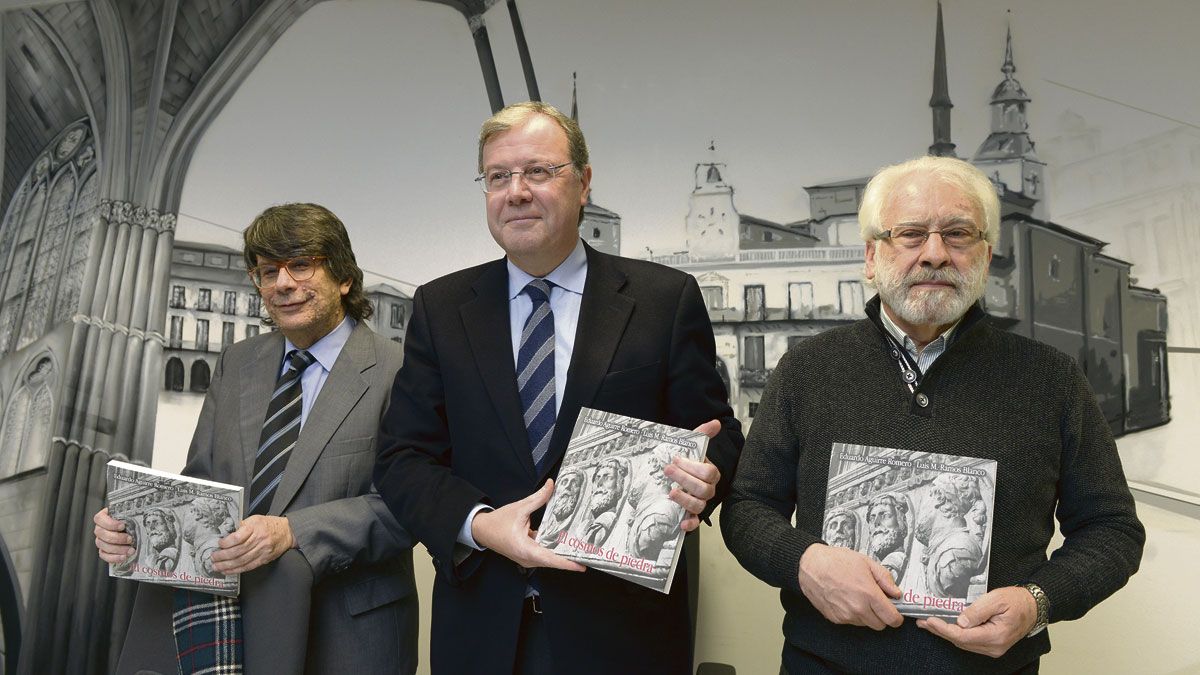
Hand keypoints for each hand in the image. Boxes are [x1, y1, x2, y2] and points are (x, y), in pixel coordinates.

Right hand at [94, 508, 135, 563]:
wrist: (134, 530)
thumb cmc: (132, 519)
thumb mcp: (131, 514)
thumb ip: (131, 514)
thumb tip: (142, 516)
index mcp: (103, 517)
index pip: (99, 519)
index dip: (110, 523)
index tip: (122, 526)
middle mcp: (100, 529)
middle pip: (101, 534)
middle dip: (117, 538)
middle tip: (130, 539)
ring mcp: (100, 540)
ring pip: (103, 545)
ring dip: (117, 549)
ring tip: (131, 550)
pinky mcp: (103, 550)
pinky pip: (104, 555)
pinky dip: (114, 557)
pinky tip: (124, 557)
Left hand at [210, 515, 295, 573]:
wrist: (287, 532)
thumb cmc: (270, 524)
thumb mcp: (255, 519)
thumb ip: (241, 526)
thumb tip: (226, 534)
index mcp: (255, 527)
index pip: (238, 537)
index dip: (226, 542)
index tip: (219, 543)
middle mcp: (259, 539)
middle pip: (238, 551)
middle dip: (223, 556)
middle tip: (213, 557)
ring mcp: (262, 550)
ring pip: (241, 560)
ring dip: (227, 565)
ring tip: (217, 566)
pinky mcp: (264, 559)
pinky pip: (248, 566)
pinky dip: (236, 570)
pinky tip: (228, 570)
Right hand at [472, 479, 585, 571]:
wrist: (482, 530)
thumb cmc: (497, 522)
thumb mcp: (519, 508)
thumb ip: (538, 498)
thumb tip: (551, 486)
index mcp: (525, 549)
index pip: (550, 559)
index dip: (567, 563)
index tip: (581, 565)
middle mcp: (527, 558)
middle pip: (553, 561)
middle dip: (570, 559)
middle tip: (588, 555)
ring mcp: (527, 558)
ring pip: (549, 559)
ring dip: (563, 555)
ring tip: (580, 550)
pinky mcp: (527, 555)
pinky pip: (544, 555)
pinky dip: (554, 550)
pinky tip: (565, 543)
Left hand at [664, 419, 722, 530]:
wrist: (670, 474)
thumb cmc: (683, 461)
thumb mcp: (690, 446)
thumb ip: (702, 434)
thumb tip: (715, 423)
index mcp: (710, 474)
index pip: (709, 472)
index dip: (692, 466)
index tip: (676, 458)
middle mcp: (707, 490)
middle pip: (704, 489)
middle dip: (685, 479)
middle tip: (668, 470)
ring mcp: (700, 503)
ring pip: (699, 506)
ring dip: (685, 500)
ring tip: (671, 492)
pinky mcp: (690, 515)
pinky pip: (695, 523)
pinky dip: (690, 524)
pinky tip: (681, 523)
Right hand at [798, 543, 903, 629]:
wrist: (811, 565)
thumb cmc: (836, 561)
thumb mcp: (866, 562)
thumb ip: (885, 578)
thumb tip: (896, 592)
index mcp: (869, 594)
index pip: (892, 618)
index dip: (896, 616)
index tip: (895, 612)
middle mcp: (858, 608)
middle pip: (880, 625)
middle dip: (882, 616)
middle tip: (876, 602)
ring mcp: (845, 615)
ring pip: (866, 624)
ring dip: (867, 615)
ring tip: (858, 597)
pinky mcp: (835, 618)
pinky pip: (851, 622)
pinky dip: (853, 614)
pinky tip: (847, 599)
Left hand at [917, 586, 1036, 657]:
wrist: (1032, 607)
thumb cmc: (1017, 601)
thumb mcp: (996, 599)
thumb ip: (977, 610)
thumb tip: (961, 621)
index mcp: (996, 636)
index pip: (963, 636)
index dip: (944, 628)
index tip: (930, 620)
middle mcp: (994, 646)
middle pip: (960, 641)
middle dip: (940, 631)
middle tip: (923, 622)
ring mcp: (993, 648)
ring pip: (963, 643)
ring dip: (945, 633)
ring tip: (929, 624)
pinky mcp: (991, 645)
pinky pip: (969, 641)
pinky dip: (955, 634)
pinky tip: (945, 628)